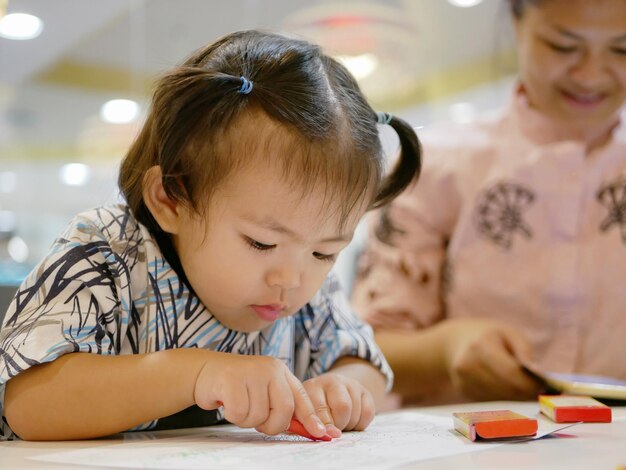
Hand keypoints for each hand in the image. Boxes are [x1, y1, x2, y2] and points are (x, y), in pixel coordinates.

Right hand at [193, 353, 326, 437]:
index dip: (312, 418)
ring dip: (247, 420)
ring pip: (259, 416)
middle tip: (257, 420)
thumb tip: (311, 429)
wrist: (205, 371)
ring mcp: (251, 372)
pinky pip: (240, 413)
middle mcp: (270, 369)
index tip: (322, 434)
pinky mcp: (232, 380)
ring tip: (238, 404)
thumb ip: (282, 406)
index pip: (302, 398)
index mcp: (280, 371)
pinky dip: (232, 416)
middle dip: (272, 425)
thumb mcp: (264, 391)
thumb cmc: (238, 386)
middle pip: (285, 410)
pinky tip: (227, 403)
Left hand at [303, 372, 375, 435]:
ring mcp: (350, 384)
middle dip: (338, 425)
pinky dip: (360, 423)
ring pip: (354, 413)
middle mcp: (332, 381)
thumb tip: (326, 434)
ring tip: (340, 422)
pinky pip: (368, 413)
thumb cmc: (314, 408)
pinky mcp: (365, 391)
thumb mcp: (305, 414)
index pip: (319, 407)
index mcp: (313, 386)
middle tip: (332, 428)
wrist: (332, 393)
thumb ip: (310, 425)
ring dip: (348, 425)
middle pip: (342, 407)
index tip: (323, 434)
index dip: (322, 424)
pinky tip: (350, 419)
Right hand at [443, 318, 541, 400]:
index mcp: (480, 346)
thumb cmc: (488, 336)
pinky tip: (508, 389)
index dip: (530, 383)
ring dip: (516, 398)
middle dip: (526, 393)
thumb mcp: (508, 333)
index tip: (545, 386)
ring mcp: (463, 380)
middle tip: (540, 391)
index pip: (510, 373)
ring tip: (526, 389)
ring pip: (500, 399)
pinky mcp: (463, 391)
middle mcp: (468, 365)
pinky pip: (491, 401)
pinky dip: (504, 398)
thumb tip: (538, 374)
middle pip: (506, 389)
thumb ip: (524, 351)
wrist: (455, 342)